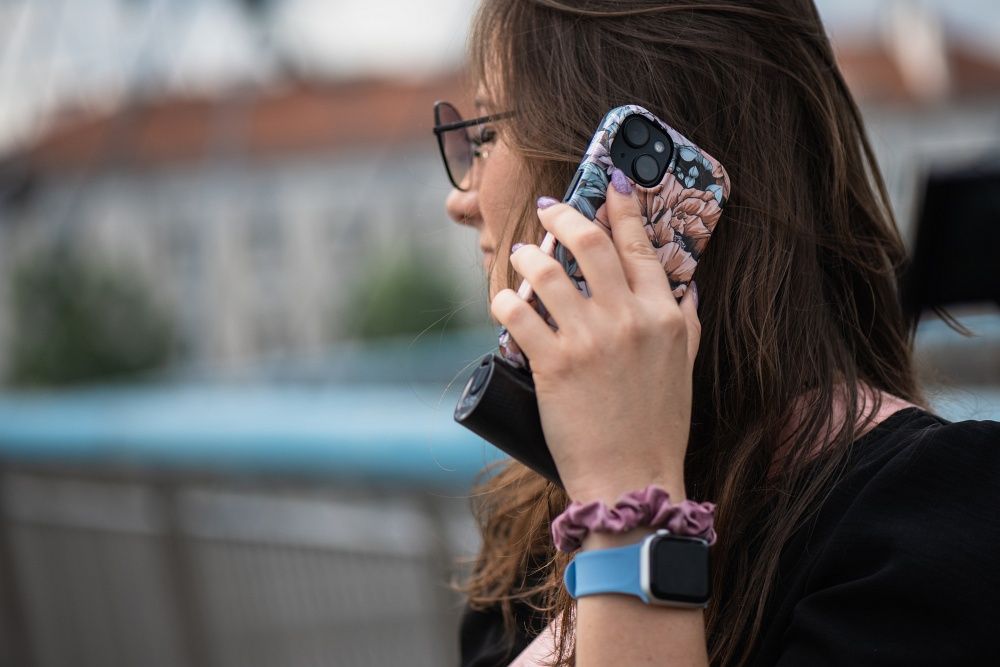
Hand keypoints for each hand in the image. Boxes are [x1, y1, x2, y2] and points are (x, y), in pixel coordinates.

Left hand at [490, 169, 701, 503]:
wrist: (632, 479)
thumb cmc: (658, 426)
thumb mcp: (685, 367)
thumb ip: (686, 322)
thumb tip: (686, 286)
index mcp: (664, 315)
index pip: (640, 246)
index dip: (622, 207)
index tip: (609, 183)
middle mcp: (628, 319)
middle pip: (589, 242)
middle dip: (564, 215)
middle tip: (549, 207)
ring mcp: (589, 340)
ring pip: (546, 270)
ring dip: (528, 255)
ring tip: (522, 255)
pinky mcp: (553, 364)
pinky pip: (517, 313)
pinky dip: (505, 300)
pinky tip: (503, 300)